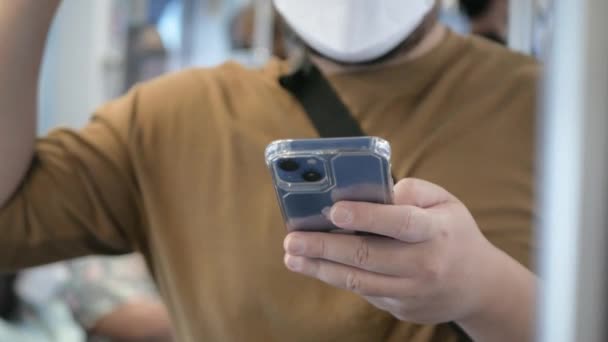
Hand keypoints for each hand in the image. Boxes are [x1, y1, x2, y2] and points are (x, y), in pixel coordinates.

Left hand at [283, 178, 502, 324]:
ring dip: (321, 269)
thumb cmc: (453, 233)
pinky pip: (365, 292)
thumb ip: (409, 191)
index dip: (365, 216)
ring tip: (292, 256)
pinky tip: (318, 266)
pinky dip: (339, 277)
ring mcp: (412, 292)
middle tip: (292, 239)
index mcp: (435, 231)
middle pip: (367, 256)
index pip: (399, 223)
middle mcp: (424, 264)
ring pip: (359, 281)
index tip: (333, 211)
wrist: (478, 286)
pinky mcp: (402, 309)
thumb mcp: (444, 201)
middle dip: (324, 247)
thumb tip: (367, 194)